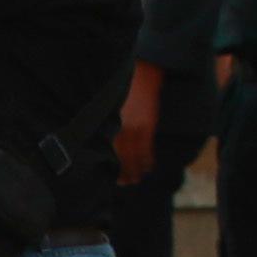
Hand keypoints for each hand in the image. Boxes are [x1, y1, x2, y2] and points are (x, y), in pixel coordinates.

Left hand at [113, 66, 161, 185]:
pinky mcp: (148, 125)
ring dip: (134, 170)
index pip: (109, 149)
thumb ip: (112, 122)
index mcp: (111, 123)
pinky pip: (146, 148)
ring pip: (132, 156)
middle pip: (119, 156)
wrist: (145, 73)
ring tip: (135, 180)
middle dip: (121, 171)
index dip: (109, 164)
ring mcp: (134, 127)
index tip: (109, 175)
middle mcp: (120, 127)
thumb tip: (108, 137)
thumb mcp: (115, 106)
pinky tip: (148, 168)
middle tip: (123, 183)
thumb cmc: (129, 88)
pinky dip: (147, 160)